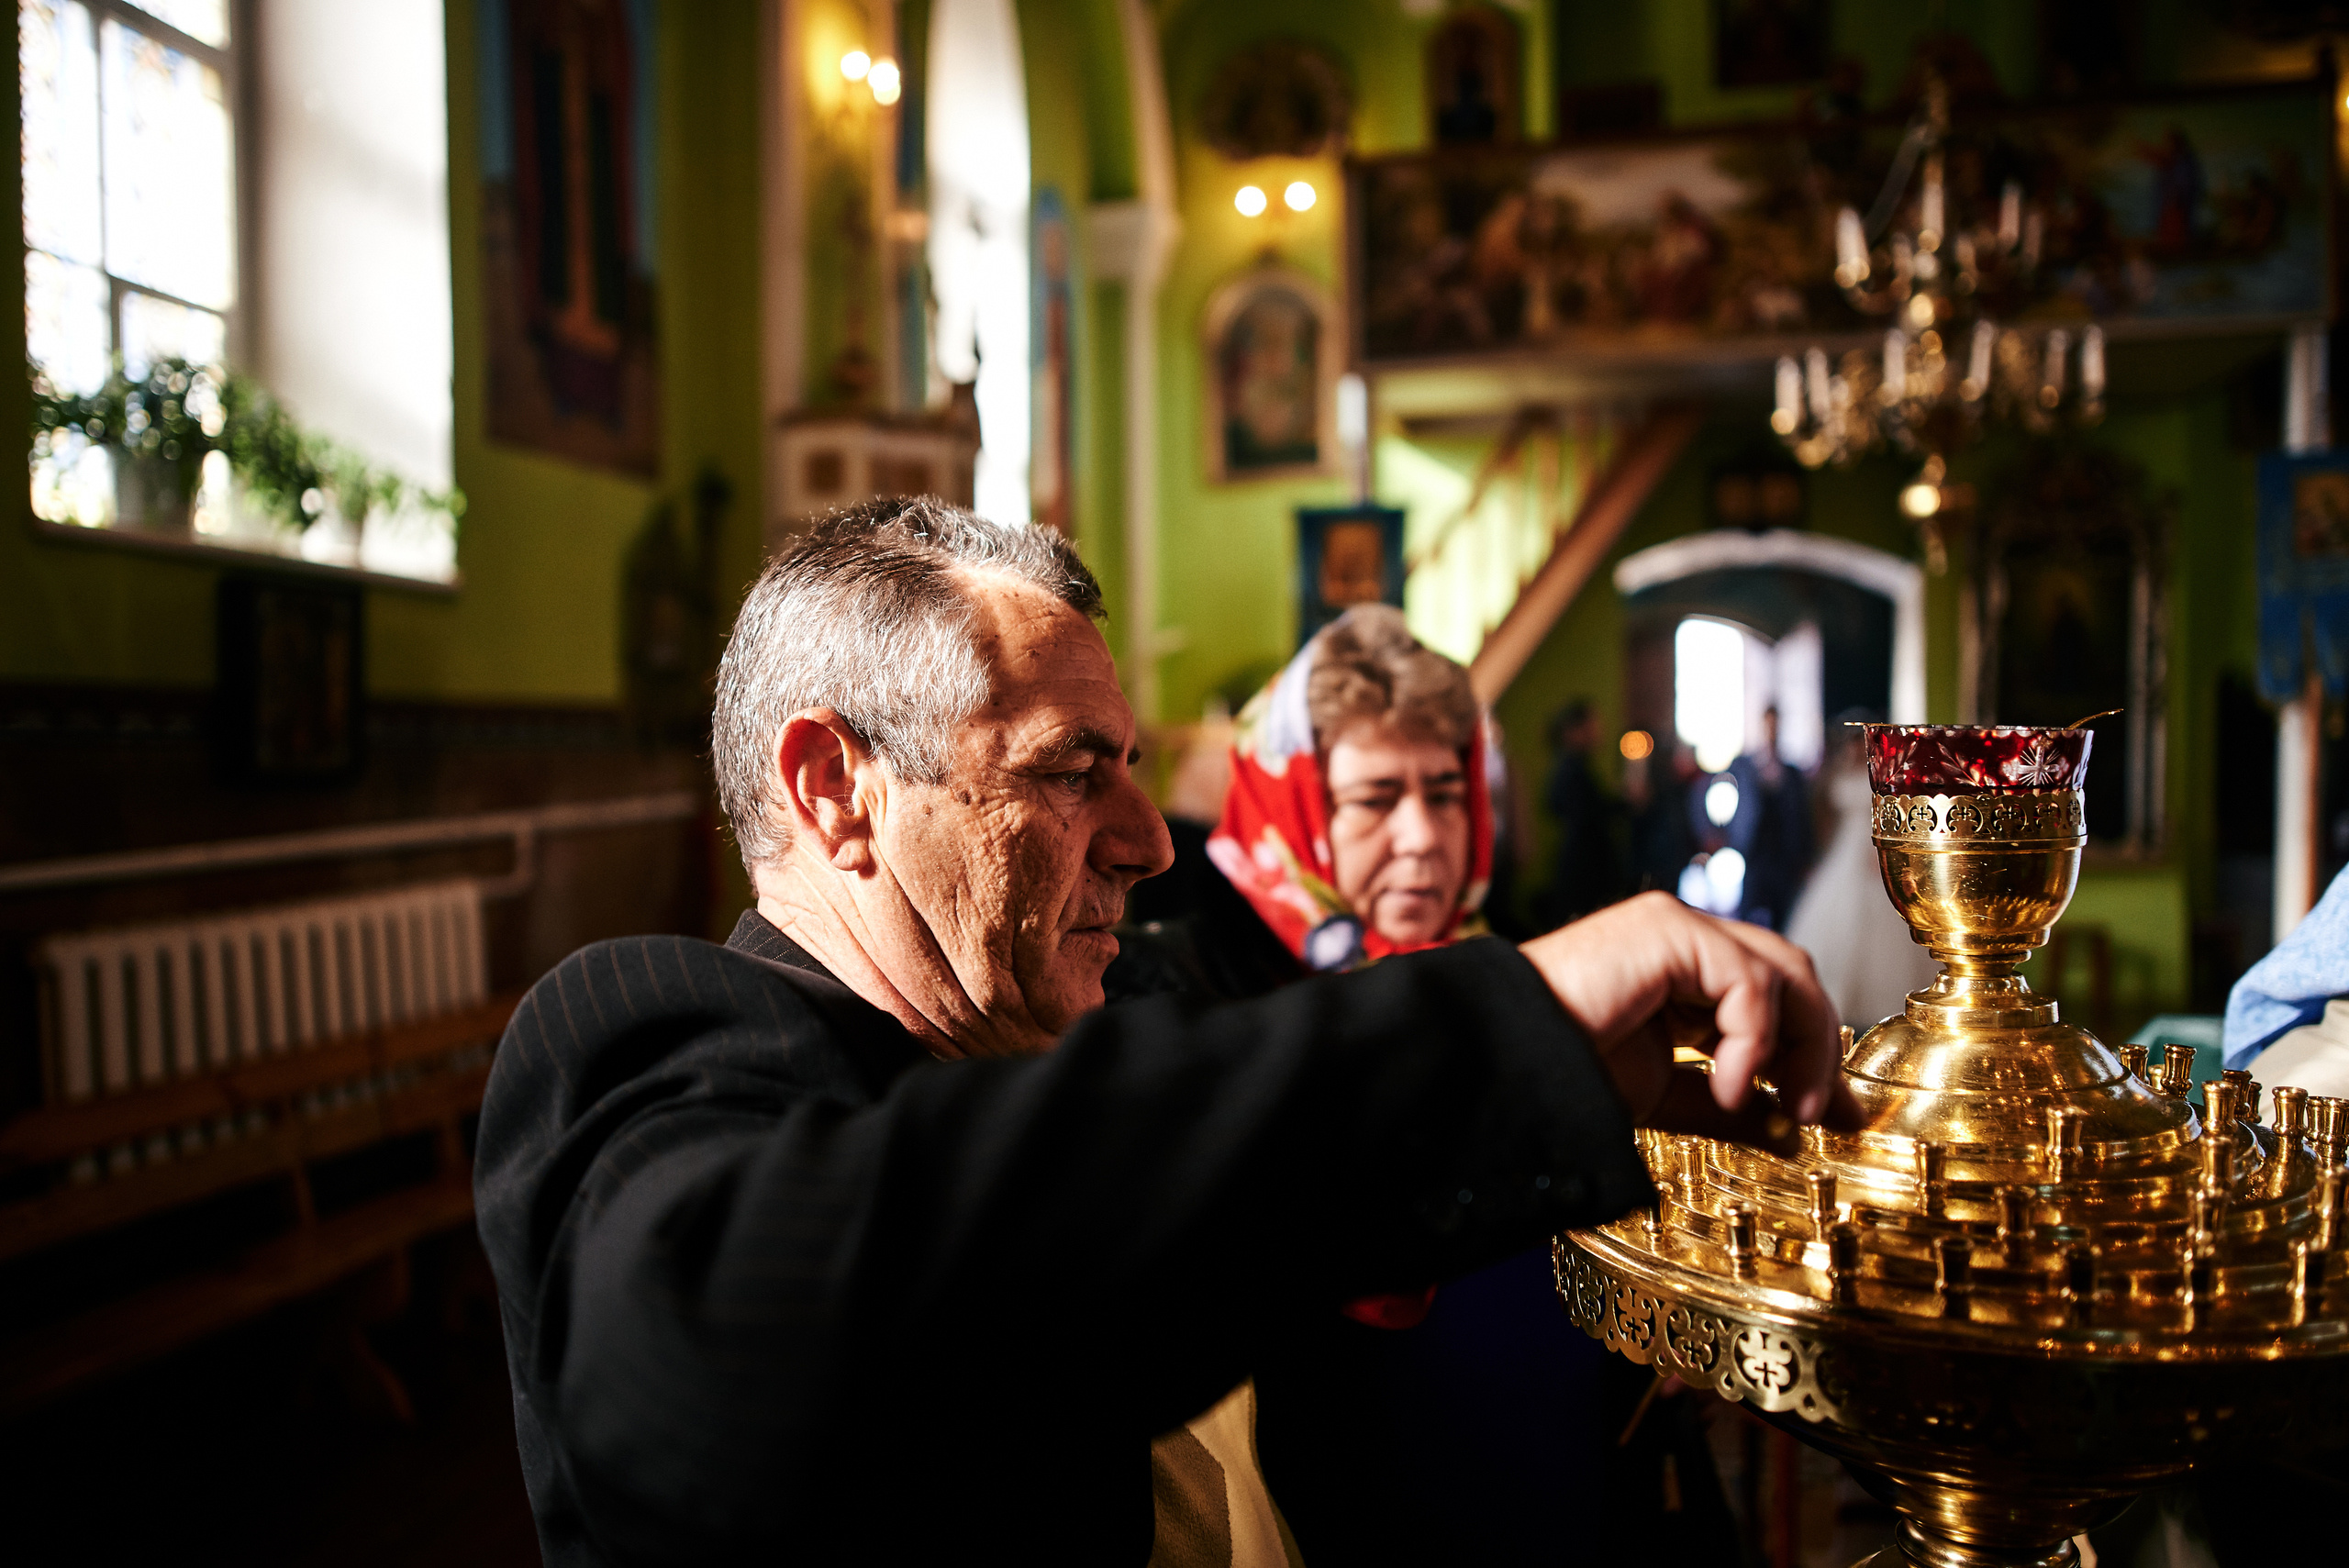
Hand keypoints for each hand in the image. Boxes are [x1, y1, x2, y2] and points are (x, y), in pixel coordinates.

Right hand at [1518, 892, 1862, 1144]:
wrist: (1502, 1060)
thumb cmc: (1562, 1074)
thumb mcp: (1667, 1098)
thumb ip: (1728, 1105)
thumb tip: (1792, 1127)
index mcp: (1678, 976)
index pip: (1772, 997)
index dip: (1809, 1054)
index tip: (1828, 1116)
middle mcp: (1682, 941)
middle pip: (1791, 975)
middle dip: (1817, 1047)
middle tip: (1820, 1113)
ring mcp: (1675, 927)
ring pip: (1783, 970)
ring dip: (1801, 1046)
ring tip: (1786, 1109)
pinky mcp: (1669, 930)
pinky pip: (1749, 980)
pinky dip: (1756, 1040)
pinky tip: (1729, 1087)